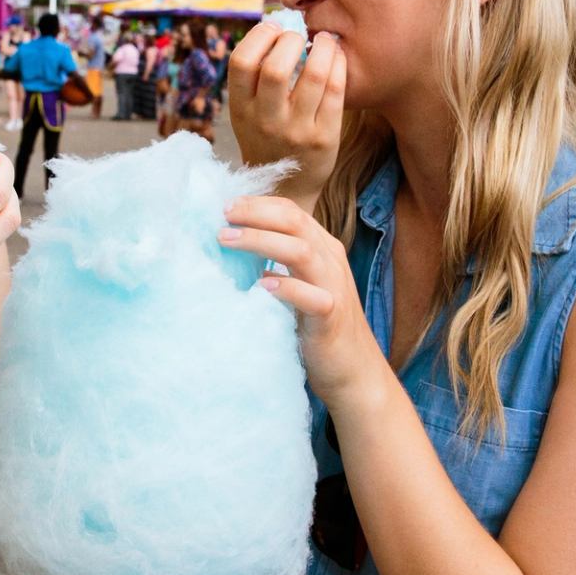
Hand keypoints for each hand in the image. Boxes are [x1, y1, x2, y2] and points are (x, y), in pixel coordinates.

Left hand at [220, 195, 381, 403]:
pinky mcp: (331, 317)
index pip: (291, 211)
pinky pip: (312, 297)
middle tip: (222, 216)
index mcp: (322, 249)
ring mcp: (334, 287)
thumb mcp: (300, 285)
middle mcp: (330, 261)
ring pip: (300, 250)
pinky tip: (262, 286)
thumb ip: (279, 263)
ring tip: (227, 240)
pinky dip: (286, 287)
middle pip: (294, 221)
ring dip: (260, 241)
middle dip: (254, 213)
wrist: (353, 370)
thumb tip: (237, 245)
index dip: (258, 204)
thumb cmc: (317, 327)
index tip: (225, 206)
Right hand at [226, 23, 344, 211]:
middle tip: (300, 36)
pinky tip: (337, 57)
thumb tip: (279, 23)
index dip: (259, 36)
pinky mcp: (324, 138)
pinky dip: (338, 64)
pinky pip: (336, 90)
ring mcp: (296, 131)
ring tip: (325, 40)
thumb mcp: (248, 113)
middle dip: (291, 39)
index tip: (274, 29)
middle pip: (276, 67)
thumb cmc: (268, 138)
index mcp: (241, 109)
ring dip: (323, 47)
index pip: (242, 61)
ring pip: (313, 74)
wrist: (286, 190)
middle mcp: (266, 120)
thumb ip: (256, 77)